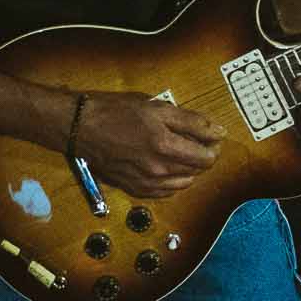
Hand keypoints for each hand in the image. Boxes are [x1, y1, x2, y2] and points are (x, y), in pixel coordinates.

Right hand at [72, 91, 224, 198]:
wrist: (82, 128)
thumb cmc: (118, 112)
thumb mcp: (158, 107)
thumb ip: (192, 121)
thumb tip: (218, 132)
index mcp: (165, 146)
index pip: (206, 158)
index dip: (215, 147)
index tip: (213, 136)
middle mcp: (156, 170)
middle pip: (196, 171)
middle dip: (203, 156)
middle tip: (198, 141)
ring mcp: (144, 183)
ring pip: (182, 183)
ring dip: (189, 169)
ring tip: (182, 152)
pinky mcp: (133, 189)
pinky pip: (164, 192)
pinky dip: (172, 181)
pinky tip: (167, 167)